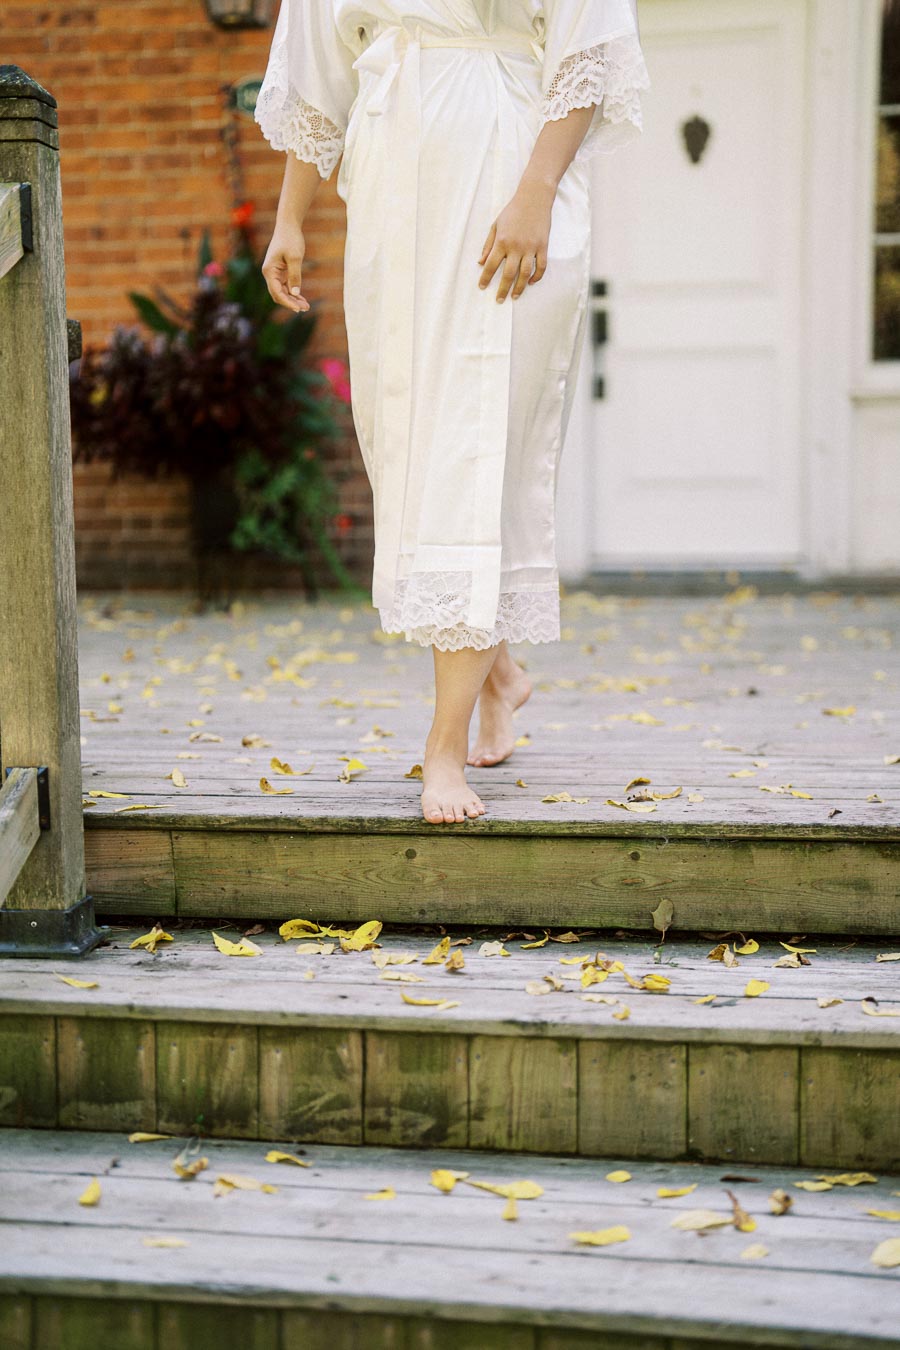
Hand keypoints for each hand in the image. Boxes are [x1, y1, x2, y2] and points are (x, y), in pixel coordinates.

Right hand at [262, 223, 310, 311]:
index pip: (277, 292)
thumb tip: (295, 293)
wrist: (288, 225)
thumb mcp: (295, 258)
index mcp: (269, 271)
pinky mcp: (281, 271)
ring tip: (306, 306)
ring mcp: (275, 273)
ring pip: (283, 292)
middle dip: (291, 303)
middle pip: (278, 295)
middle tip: (305, 309)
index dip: (287, 302)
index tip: (299, 309)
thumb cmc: (290, 239)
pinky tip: (302, 298)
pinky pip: (286, 286)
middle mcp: (270, 273)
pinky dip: (293, 293)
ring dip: (293, 299)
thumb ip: (295, 276)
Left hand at [477, 180, 553, 302]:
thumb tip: (481, 262)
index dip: (485, 278)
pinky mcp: (543, 246)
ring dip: (519, 287)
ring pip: (525, 274)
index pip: (490, 265)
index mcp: (502, 241)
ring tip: (515, 296)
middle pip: (508, 274)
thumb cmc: (513, 211)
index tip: (482, 287)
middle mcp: (516, 246)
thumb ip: (488, 244)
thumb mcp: (496, 225)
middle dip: (502, 289)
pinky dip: (537, 276)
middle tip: (499, 300)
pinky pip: (541, 266)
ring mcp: (531, 247)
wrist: (534, 198)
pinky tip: (531, 282)